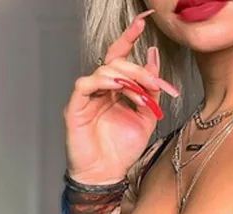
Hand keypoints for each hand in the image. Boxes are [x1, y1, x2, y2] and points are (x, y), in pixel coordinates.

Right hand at [64, 9, 180, 185]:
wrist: (107, 175)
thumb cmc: (122, 150)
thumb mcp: (146, 118)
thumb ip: (151, 91)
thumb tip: (154, 60)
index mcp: (115, 89)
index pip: (121, 56)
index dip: (130, 37)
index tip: (144, 21)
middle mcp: (100, 89)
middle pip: (117, 63)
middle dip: (139, 69)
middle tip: (156, 82)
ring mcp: (87, 96)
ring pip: (104, 71)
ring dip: (127, 78)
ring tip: (142, 93)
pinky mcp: (76, 107)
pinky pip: (86, 84)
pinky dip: (103, 82)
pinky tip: (118, 88)